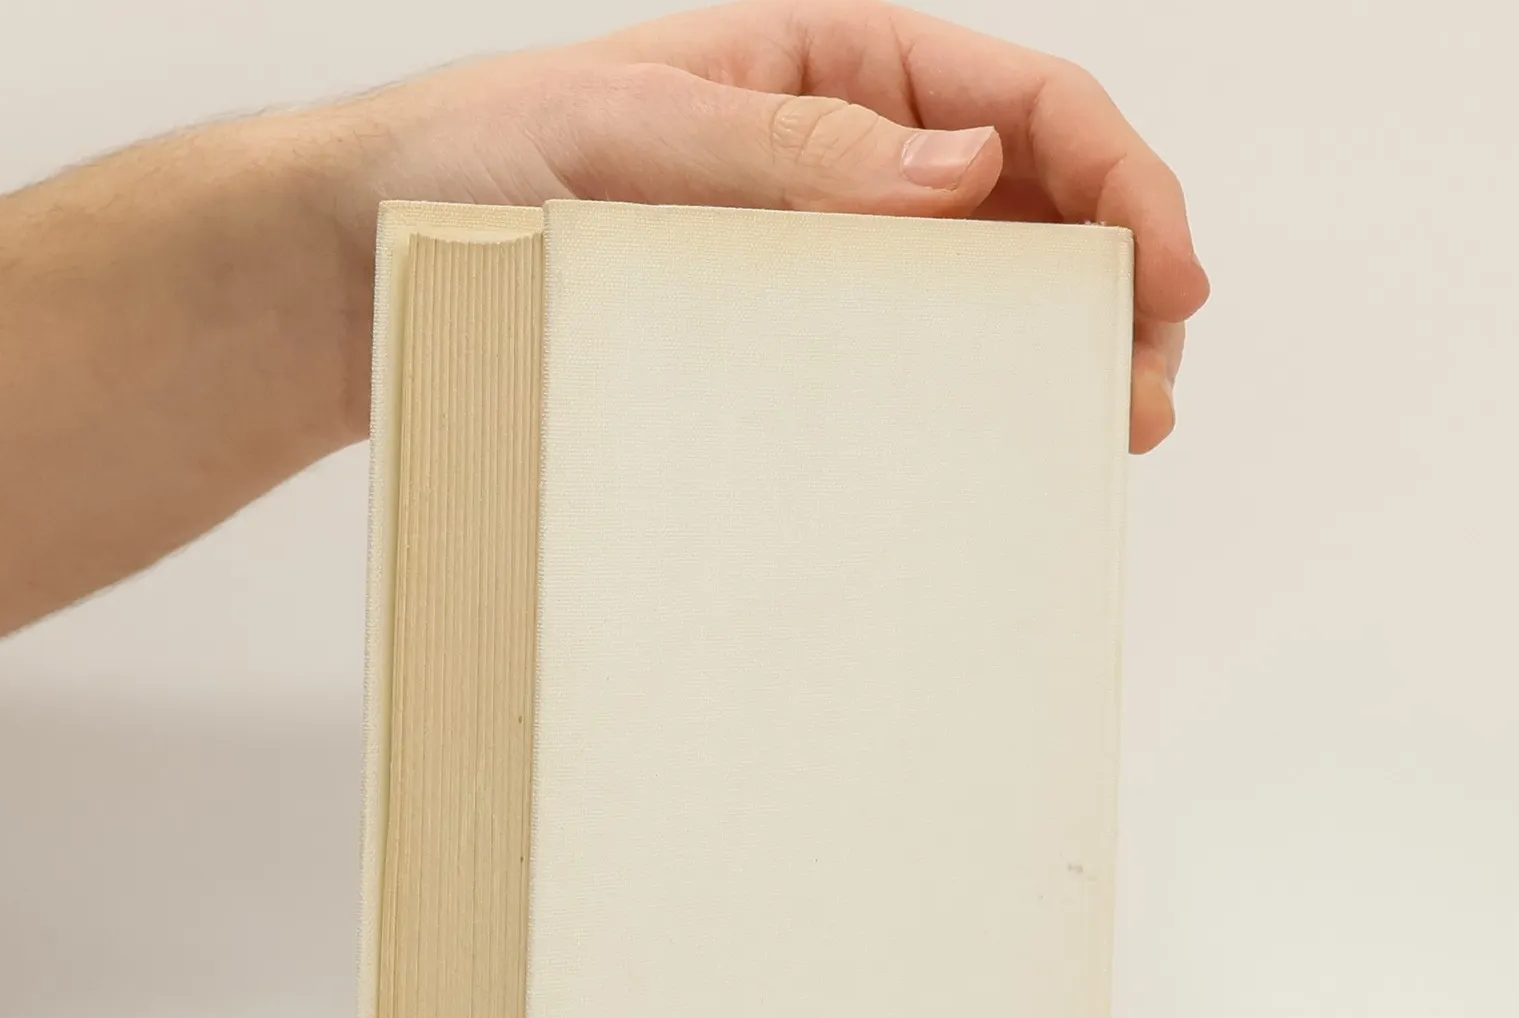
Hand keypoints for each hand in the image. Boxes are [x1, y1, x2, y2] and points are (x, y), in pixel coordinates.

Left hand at [323, 0, 1206, 452]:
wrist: (349, 275)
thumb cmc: (462, 168)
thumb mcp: (624, 128)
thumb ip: (789, 143)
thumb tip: (964, 171)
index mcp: (824, 69)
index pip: (1021, 106)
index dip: (1122, 180)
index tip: (1169, 274)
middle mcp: (837, 161)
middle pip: (1034, 209)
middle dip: (1116, 288)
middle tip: (1143, 393)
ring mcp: (811, 262)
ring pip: (982, 299)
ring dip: (1058, 358)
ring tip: (1099, 432)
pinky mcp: (769, 350)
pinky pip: (895, 368)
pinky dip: (963, 404)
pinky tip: (991, 447)